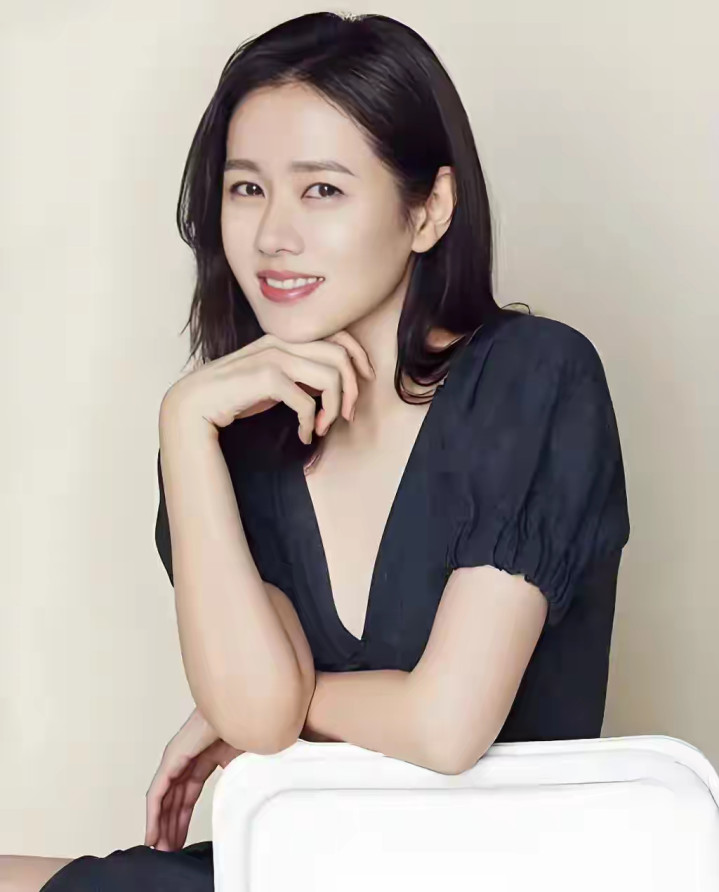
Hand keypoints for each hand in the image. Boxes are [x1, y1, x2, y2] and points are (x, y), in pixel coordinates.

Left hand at [144, 707, 243, 851]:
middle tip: (170, 850)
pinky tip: (153, 833)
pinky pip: (157, 792)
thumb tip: (239, 802)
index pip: (188, 794)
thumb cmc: (244, 726)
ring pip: (163, 798)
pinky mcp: (172, 758)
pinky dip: (153, 814)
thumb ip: (235, 781)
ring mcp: (176, 757)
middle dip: (171, 826)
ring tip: (160, 849)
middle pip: (174, 799)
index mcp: (203, 757)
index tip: (182, 839)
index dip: (184, 819)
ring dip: (161, 825)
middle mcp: (185, 758)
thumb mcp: (240, 764)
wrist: (241, 709)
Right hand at [160, 330, 374, 444]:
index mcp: (286, 338)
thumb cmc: (235, 395)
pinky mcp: (266, 377)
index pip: (339, 336)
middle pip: (341, 357)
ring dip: (333, 409)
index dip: (359, 358)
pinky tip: (305, 435)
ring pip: (331, 377)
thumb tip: (331, 386)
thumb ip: (301, 374)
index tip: (365, 381)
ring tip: (321, 428)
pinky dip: (311, 423)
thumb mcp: (274, 379)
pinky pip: (307, 401)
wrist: (195, 403)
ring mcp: (274, 357)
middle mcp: (282, 342)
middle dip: (352, 390)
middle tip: (345, 416)